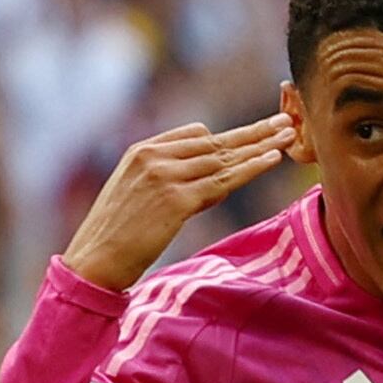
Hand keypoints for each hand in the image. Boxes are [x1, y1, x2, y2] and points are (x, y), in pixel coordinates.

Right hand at [62, 115, 295, 292]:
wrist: (94, 261)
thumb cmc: (112, 237)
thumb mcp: (134, 195)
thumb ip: (163, 179)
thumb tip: (204, 184)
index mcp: (142, 151)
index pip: (194, 135)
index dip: (226, 140)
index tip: (253, 139)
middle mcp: (155, 157)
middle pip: (215, 142)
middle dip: (252, 133)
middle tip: (283, 121)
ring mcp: (166, 176)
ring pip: (224, 159)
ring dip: (260, 147)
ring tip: (288, 136)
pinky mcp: (177, 200)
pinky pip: (224, 181)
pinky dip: (251, 169)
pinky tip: (272, 159)